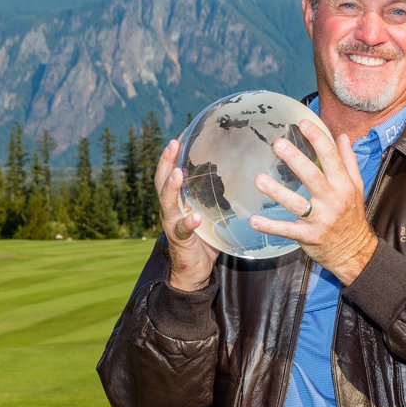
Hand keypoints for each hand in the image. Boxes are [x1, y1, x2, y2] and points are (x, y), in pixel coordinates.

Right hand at [154, 139, 218, 290]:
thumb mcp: (210, 213)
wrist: (194, 271)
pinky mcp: (180, 241)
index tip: (179, 135)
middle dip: (166, 162)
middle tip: (172, 144)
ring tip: (177, 174)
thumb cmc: (205, 238)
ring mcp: (172, 224)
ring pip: (167, 202)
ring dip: (171, 187)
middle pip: (162, 181)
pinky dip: (187, 222)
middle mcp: (171, 209)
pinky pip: (182, 230)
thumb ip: (218, 197)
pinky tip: (194, 217)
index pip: (171, 172)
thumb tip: (243, 176)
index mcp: (178, 200)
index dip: (172, 155)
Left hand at [249, 120, 377, 284]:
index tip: (303, 123)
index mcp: (344, 185)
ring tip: (259, 179)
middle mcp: (333, 200)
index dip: (318, 139)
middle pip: (313, 177)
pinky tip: (254, 220)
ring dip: (277, 192)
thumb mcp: (357, 187)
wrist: (356, 253)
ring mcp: (320, 220)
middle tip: (278, 144)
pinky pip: (286, 231)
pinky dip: (270, 226)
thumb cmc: (352, 216)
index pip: (331, 158)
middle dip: (295, 160)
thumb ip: (349, 161)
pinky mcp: (308, 236)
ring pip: (296, 204)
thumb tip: (343, 136)